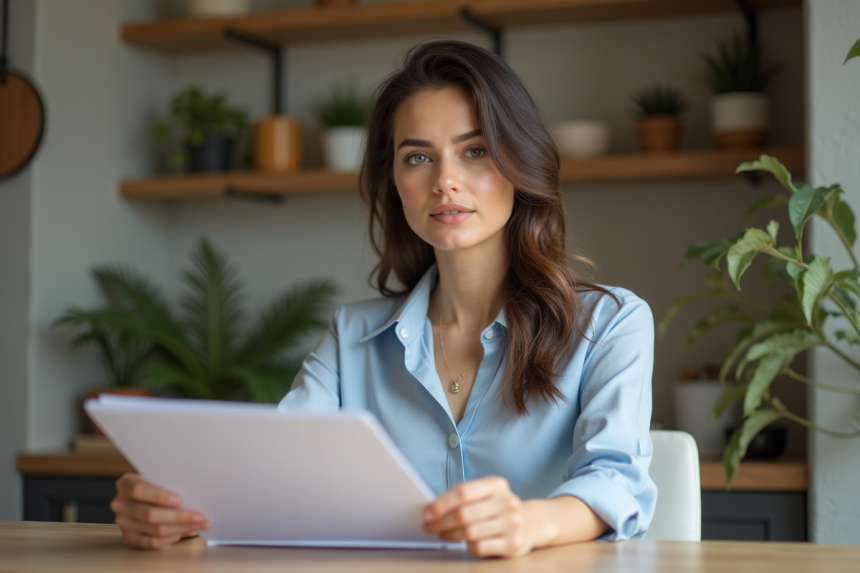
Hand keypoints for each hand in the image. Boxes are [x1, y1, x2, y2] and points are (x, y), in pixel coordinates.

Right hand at [111, 473, 209, 548]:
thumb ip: (168, 483)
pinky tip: (184, 532)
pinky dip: (171, 538)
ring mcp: (124, 523)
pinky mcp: (130, 538)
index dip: (159, 496)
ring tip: (199, 524)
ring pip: (155, 530)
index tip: (180, 499)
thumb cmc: (155, 484)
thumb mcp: (158, 477)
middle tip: (199, 516)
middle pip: (150, 514)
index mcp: (126, 484)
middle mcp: (121, 504)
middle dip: (179, 516)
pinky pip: (152, 543)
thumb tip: (193, 495)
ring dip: (181, 528)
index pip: (138, 490)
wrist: (141, 495)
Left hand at [422, 476, 539, 557]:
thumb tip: (431, 508)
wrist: (532, 522)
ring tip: (442, 534)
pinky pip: (479, 547)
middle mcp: (507, 502)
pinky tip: (466, 542)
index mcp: (497, 484)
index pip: (463, 492)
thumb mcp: (485, 493)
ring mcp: (512, 523)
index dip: (440, 504)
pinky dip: (468, 545)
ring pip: (469, 532)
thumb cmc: (498, 507)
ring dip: (450, 535)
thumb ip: (462, 496)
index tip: (426, 513)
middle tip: (429, 527)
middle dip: (440, 522)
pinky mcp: (513, 544)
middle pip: (463, 514)